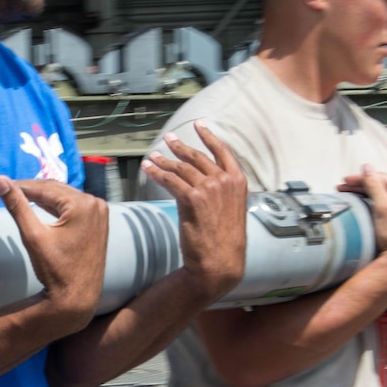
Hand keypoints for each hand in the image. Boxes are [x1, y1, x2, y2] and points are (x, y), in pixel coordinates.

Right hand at [0, 175, 108, 322]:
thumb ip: (16, 205)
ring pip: (65, 197)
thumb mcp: (33, 235)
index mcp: (82, 204)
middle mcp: (95, 204)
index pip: (46, 188)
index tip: (2, 184)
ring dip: (45, 197)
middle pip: (57, 190)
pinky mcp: (100, 222)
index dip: (22, 185)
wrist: (78, 297)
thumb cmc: (56, 269)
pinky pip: (75, 207)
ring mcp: (100, 213)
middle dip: (33, 190)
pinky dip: (58, 206)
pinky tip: (43, 207)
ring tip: (22, 198)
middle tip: (10, 190)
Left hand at [142, 123, 246, 298]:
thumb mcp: (231, 210)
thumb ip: (222, 192)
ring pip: (181, 168)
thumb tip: (206, 183)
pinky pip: (170, 180)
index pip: (222, 151)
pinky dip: (156, 173)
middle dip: (180, 147)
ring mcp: (209, 188)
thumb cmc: (224, 241)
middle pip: (197, 157)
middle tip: (168, 140)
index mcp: (238, 182)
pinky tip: (147, 169)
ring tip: (153, 156)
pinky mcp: (192, 198)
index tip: (198, 125)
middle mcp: (225, 181)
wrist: (220, 261)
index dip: (209, 136)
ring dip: (164, 161)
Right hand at [337, 165, 386, 266]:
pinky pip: (383, 204)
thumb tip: (367, 167)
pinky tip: (362, 204)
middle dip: (361, 185)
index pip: (380, 177)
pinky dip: (371, 202)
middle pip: (381, 185)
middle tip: (343, 187)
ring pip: (381, 194)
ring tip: (349, 194)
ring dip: (364, 193)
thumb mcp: (382, 204)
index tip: (346, 180)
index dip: (361, 178)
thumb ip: (374, 184)